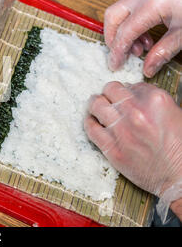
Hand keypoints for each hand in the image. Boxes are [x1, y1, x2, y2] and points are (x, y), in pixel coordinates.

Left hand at [84, 82, 181, 219]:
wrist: (179, 176)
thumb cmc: (180, 147)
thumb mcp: (174, 114)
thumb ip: (152, 101)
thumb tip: (133, 93)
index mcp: (155, 101)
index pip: (130, 84)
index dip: (126, 90)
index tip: (125, 97)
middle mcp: (136, 112)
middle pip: (109, 89)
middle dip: (109, 93)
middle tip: (109, 99)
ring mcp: (122, 130)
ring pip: (96, 105)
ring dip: (96, 104)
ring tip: (97, 107)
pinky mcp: (111, 148)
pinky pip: (90, 128)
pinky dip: (89, 122)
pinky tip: (93, 122)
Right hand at [104, 0, 181, 77]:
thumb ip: (163, 52)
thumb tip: (148, 68)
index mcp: (154, 3)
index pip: (125, 31)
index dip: (117, 51)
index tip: (115, 65)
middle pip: (113, 16)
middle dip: (112, 38)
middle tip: (121, 56)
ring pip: (120, 10)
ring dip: (123, 31)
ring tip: (140, 49)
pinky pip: (132, 6)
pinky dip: (133, 23)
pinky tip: (147, 37)